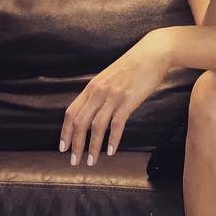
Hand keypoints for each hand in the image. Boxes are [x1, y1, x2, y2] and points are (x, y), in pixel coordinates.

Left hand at [59, 29, 173, 166]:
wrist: (152, 53)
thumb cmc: (133, 65)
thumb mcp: (109, 77)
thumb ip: (100, 93)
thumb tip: (93, 111)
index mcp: (92, 87)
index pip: (71, 112)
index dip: (65, 132)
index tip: (63, 147)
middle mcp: (98, 92)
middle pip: (80, 122)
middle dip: (75, 144)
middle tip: (74, 161)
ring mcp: (113, 96)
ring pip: (96, 126)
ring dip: (92, 147)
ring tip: (91, 162)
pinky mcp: (128, 100)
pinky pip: (116, 124)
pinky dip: (112, 140)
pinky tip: (111, 151)